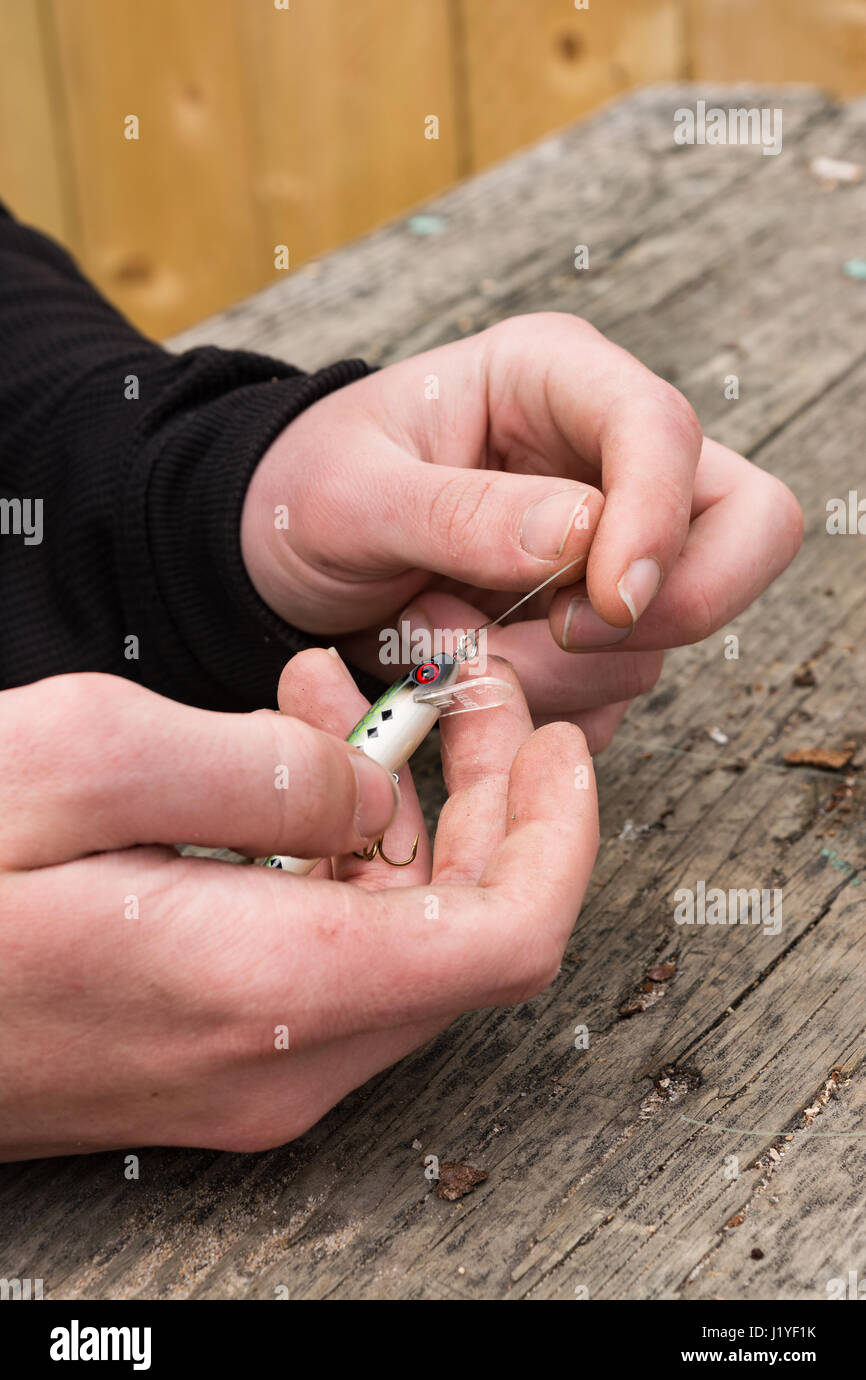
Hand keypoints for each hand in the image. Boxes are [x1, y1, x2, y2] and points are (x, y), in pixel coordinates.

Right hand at [0, 656, 596, 1157]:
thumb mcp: (84, 758)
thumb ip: (262, 766)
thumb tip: (368, 786)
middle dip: (478, 797)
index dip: (558, 831)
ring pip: (394, 942)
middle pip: (464, 936)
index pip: (507, 936)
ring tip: (324, 698)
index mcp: (270, 987)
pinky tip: (271, 774)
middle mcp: (281, 1062)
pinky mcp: (205, 1057)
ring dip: (393, 815)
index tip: (552, 739)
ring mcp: (244, 1075)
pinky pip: (321, 957)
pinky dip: (331, 859)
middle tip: (443, 690)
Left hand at [241, 313, 802, 750]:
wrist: (272, 554)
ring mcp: (609, 549)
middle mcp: (602, 460)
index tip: (605, 603)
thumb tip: (582, 539)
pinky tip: (463, 675)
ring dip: (562, 671)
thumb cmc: (304, 491)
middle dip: (669, 604)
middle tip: (561, 635)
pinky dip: (547, 708)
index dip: (658, 520)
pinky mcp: (590, 627)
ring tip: (440, 644)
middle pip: (745, 528)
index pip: (665, 431)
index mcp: (553, 381)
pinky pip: (619, 692)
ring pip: (670, 633)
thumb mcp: (352, 493)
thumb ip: (460, 513)